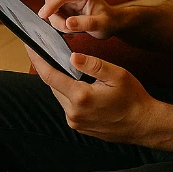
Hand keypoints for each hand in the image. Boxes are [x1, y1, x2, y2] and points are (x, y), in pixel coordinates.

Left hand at [25, 46, 159, 144]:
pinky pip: (66, 105)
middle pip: (53, 85)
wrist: (143, 124)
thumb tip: (71, 56)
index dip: (37, 59)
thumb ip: (94, 65)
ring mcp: (75, 122)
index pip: (50, 76)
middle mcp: (73, 112)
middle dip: (49, 67)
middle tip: (46, 49)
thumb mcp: (118, 75)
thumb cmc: (133, 98)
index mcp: (81, 97)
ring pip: (59, 95)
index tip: (29, 45)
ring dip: (60, 80)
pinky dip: (67, 92)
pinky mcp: (78, 126)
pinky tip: (75, 83)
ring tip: (61, 64)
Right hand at [37, 0, 119, 39]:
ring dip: (57, 21)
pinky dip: (57, 22)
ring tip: (73, 30)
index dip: (51, 4)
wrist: (110, 22)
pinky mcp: (63, 6)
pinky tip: (69, 29)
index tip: (43, 15)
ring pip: (50, 6)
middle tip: (67, 28)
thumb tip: (68, 23)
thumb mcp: (101, 25)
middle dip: (54, 14)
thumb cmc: (108, 22)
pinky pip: (52, 13)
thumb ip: (85, 24)